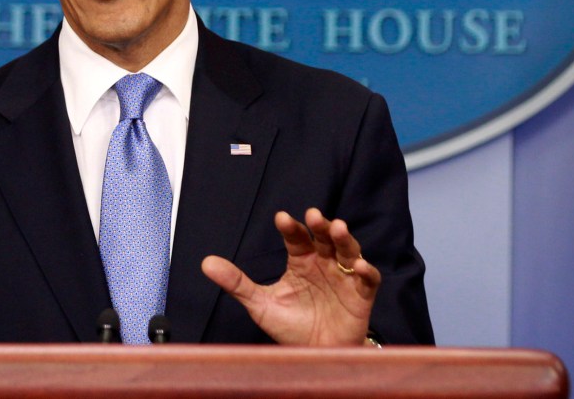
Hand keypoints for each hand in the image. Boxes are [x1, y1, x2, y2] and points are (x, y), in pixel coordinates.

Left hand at [201, 208, 379, 345]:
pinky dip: (366, 271)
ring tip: (337, 229)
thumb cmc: (290, 326)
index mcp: (301, 261)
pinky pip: (368, 279)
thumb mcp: (260, 304)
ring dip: (344, 239)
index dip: (290, 227)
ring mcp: (343, 277)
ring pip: (347, 251)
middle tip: (314, 216)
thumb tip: (206, 262)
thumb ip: (236, 283)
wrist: (314, 357)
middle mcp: (323, 263)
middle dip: (320, 225)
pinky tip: (360, 265)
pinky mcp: (361, 296)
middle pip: (323, 237)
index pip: (296, 237)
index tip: (282, 218)